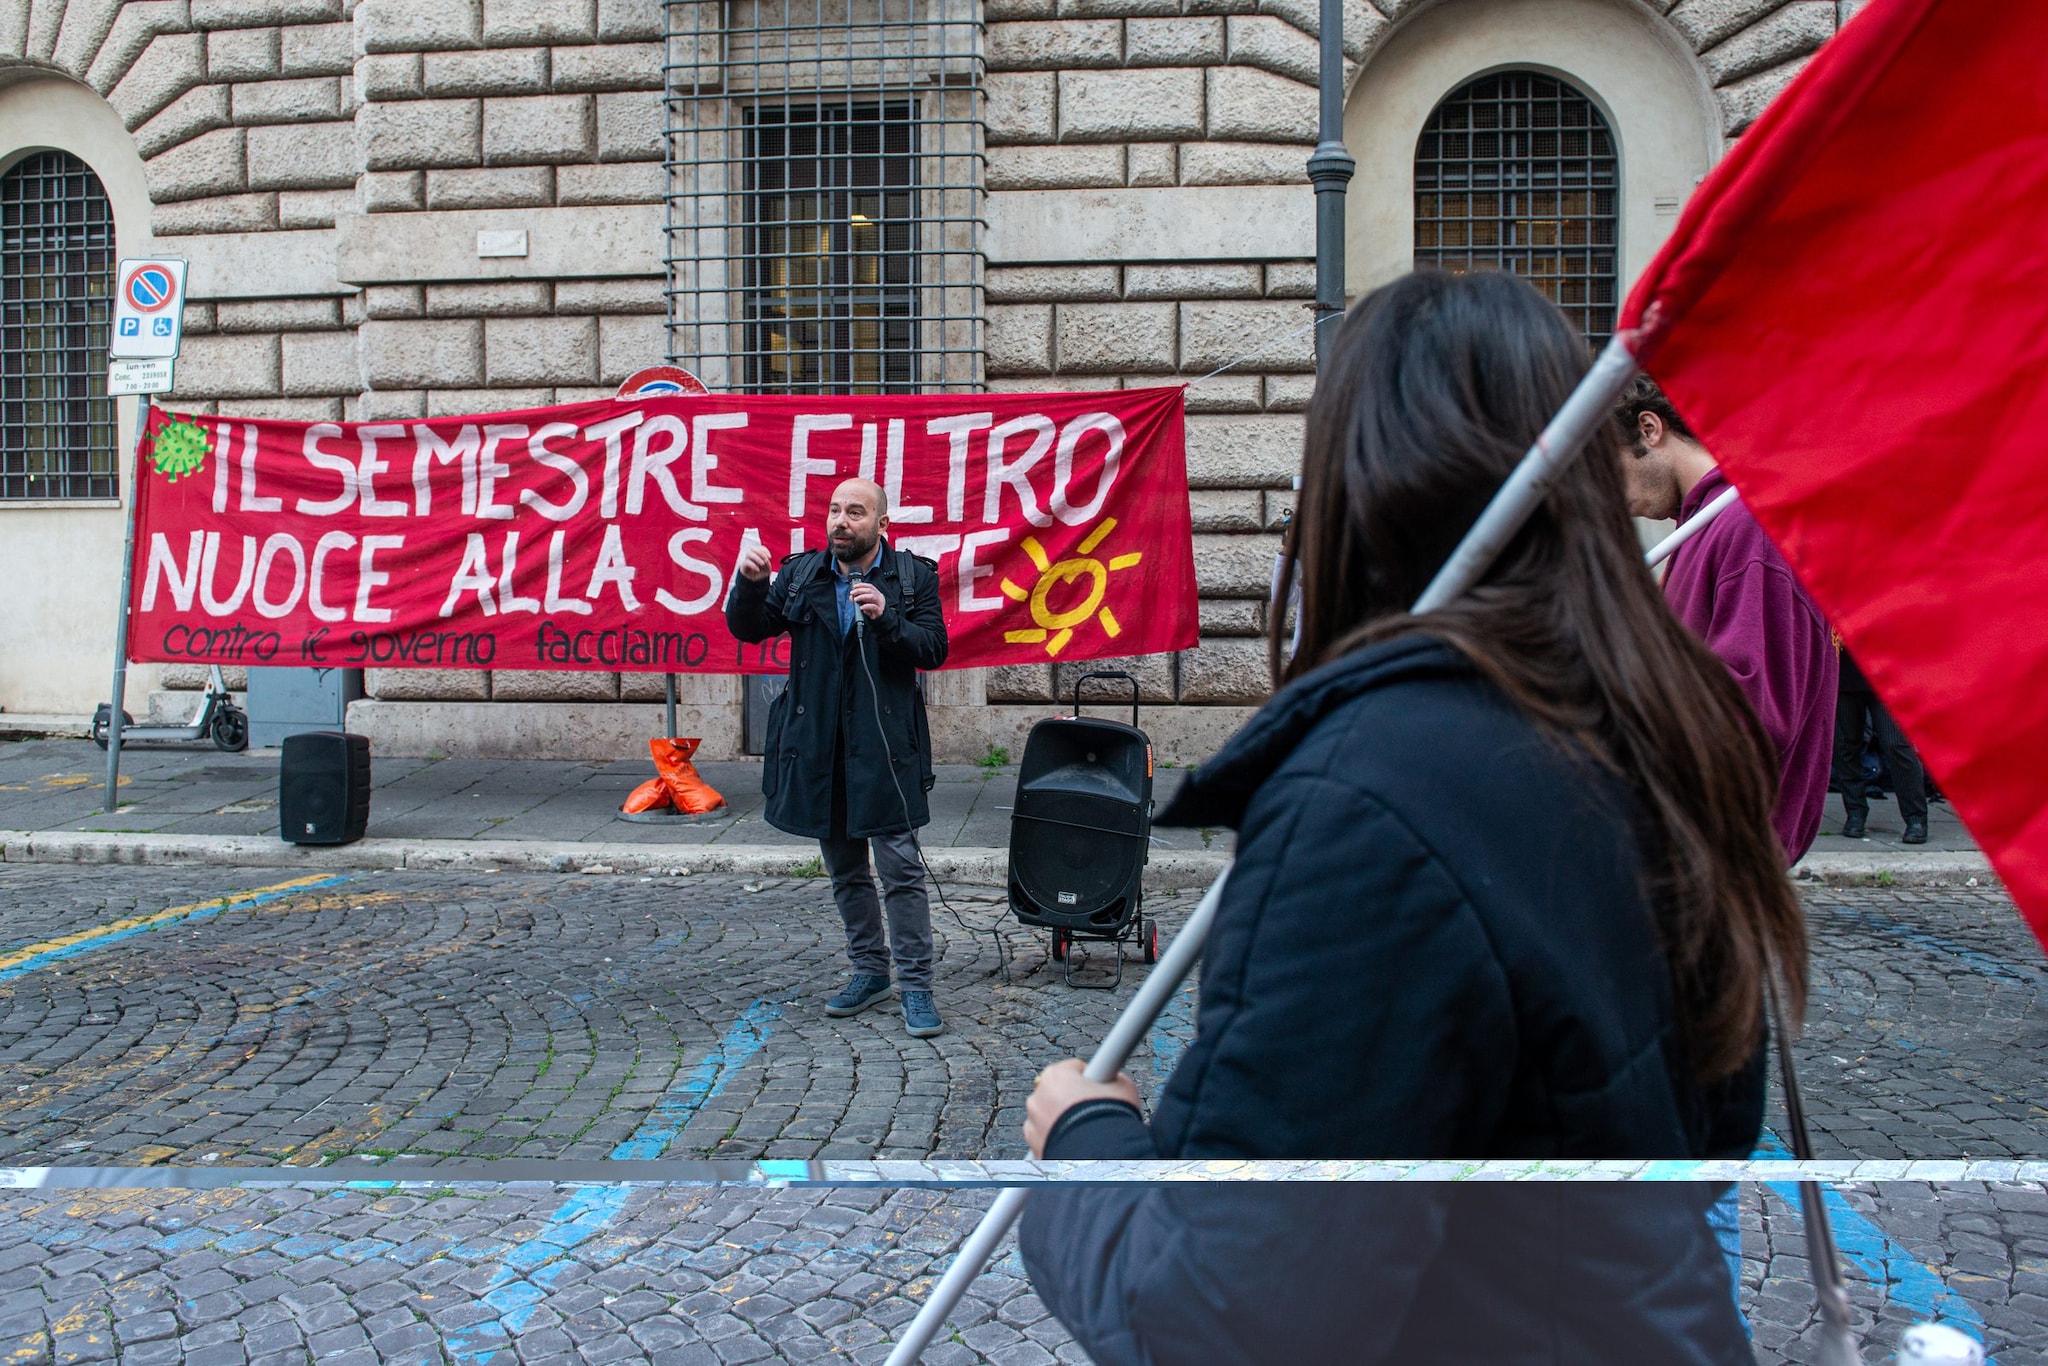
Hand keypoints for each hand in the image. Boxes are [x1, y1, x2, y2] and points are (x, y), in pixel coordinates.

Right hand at [737, 543, 772, 581]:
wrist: (757, 583)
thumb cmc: (762, 573)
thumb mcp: (767, 568)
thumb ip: (767, 562)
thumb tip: (765, 559)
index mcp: (757, 555)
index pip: (759, 548)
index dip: (764, 550)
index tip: (770, 557)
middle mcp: (751, 556)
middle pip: (752, 548)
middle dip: (760, 553)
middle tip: (765, 560)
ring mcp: (746, 561)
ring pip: (749, 554)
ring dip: (757, 558)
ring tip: (762, 564)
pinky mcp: (743, 567)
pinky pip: (746, 563)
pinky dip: (753, 565)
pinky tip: (757, 570)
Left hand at [848, 581, 884, 619]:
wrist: (878, 619)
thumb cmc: (871, 610)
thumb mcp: (864, 602)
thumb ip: (859, 598)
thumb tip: (851, 596)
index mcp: (876, 593)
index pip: (870, 586)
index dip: (862, 585)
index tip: (854, 586)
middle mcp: (879, 597)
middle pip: (870, 590)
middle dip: (859, 590)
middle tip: (852, 593)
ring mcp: (880, 604)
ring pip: (872, 596)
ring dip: (862, 597)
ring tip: (855, 599)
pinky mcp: (879, 611)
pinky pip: (873, 607)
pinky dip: (866, 606)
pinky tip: (861, 607)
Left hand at [1023, 1058, 1139, 1158]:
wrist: (1100, 1154)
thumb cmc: (1108, 1119)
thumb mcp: (1122, 1087)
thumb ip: (1111, 1080)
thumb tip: (1113, 1082)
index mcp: (1056, 1075)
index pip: (1073, 1069)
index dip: (1090, 1078)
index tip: (1098, 1087)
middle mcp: (1038, 1096)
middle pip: (1057, 1093)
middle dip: (1073, 1100)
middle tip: (1093, 1111)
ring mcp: (1033, 1123)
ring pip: (1048, 1117)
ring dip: (1062, 1121)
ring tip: (1085, 1131)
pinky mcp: (1034, 1146)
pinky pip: (1045, 1139)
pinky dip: (1057, 1140)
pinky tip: (1076, 1144)